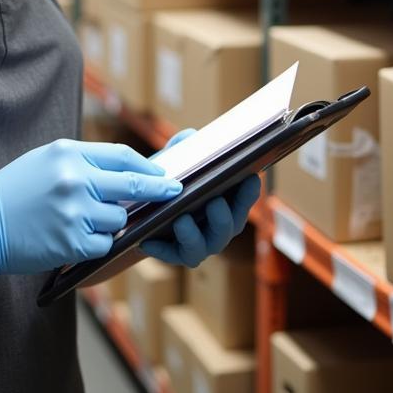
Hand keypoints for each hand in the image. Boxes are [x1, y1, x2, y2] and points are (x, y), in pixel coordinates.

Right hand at [0, 139, 182, 286]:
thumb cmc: (13, 191)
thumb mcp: (45, 161)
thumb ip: (82, 163)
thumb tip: (125, 173)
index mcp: (68, 152)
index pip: (122, 157)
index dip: (148, 168)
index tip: (166, 174)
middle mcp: (74, 178)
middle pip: (132, 186)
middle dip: (157, 191)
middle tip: (175, 193)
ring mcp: (74, 211)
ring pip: (118, 218)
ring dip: (110, 222)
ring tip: (83, 222)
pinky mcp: (71, 241)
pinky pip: (104, 244)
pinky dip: (97, 244)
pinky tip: (75, 239)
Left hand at [140, 127, 260, 267]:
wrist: (141, 205)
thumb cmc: (167, 181)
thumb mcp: (174, 161)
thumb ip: (182, 147)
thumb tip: (190, 136)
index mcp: (223, 204)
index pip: (242, 201)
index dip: (248, 193)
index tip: (250, 177)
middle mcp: (215, 228)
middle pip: (228, 228)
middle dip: (224, 217)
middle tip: (215, 202)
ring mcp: (196, 244)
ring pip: (202, 247)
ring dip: (194, 236)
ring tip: (181, 220)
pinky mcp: (172, 253)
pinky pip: (170, 256)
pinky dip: (160, 249)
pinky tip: (147, 240)